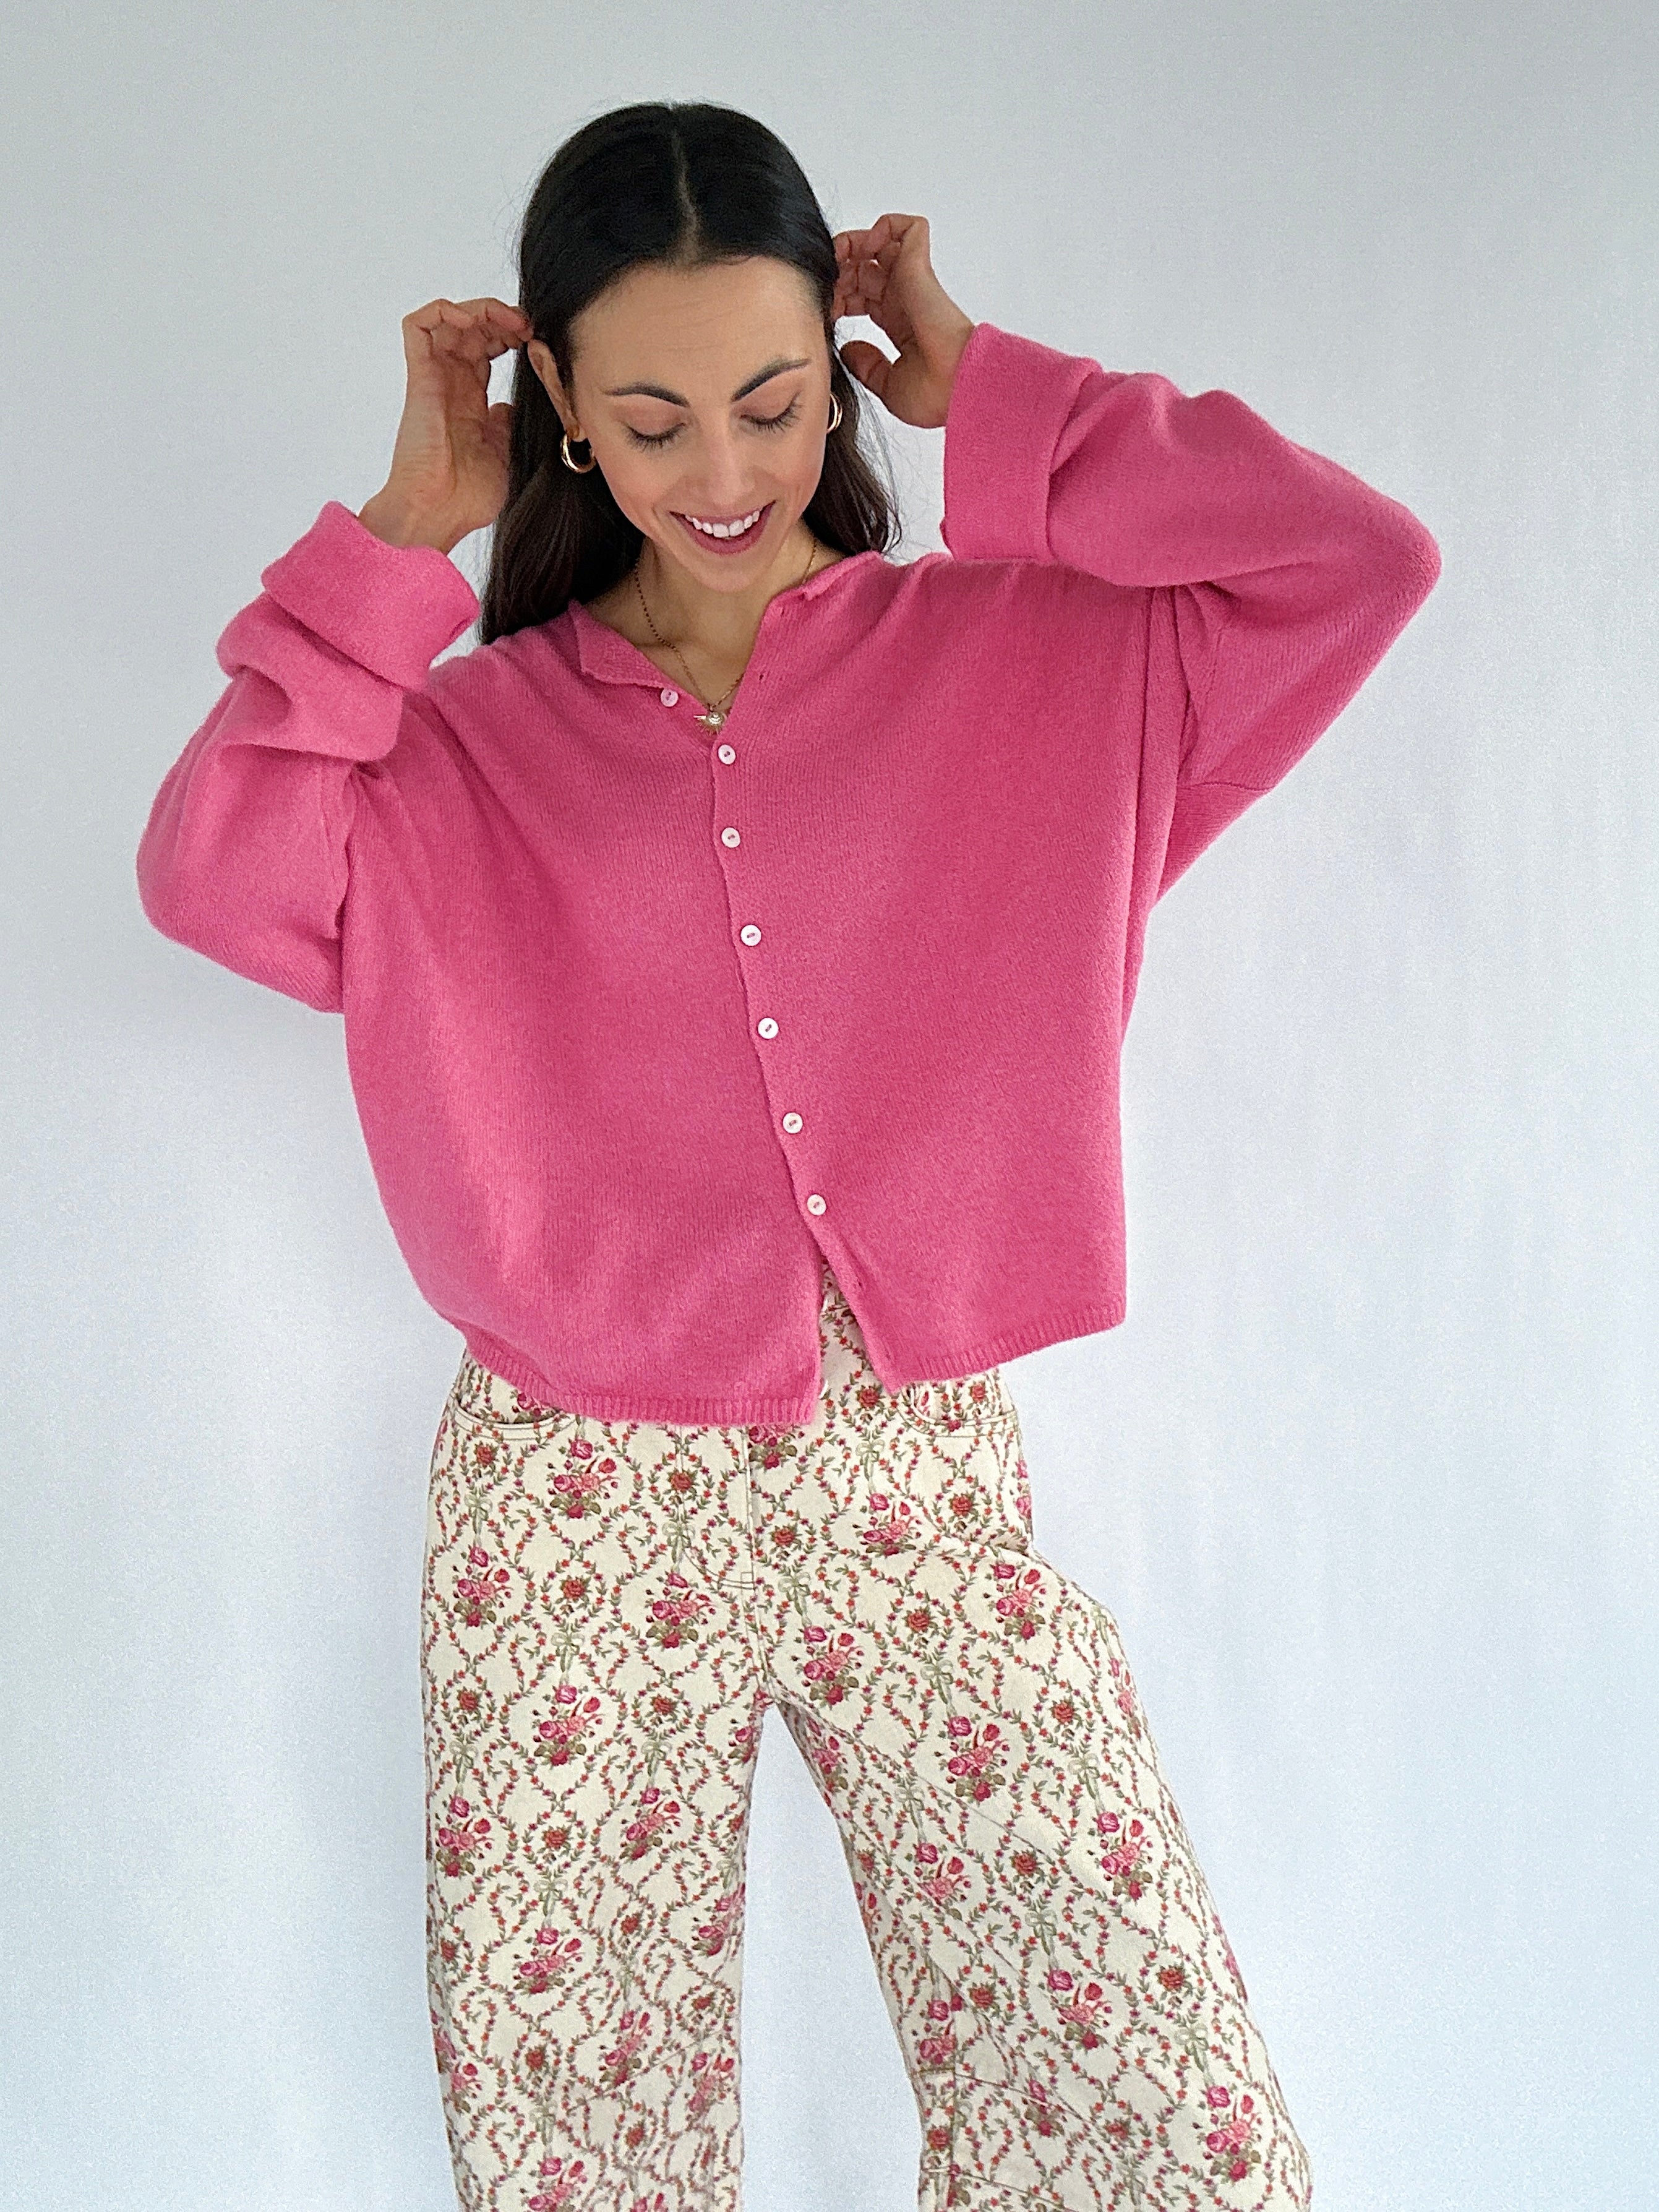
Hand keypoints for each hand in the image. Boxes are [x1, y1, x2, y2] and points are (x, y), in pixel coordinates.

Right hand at [358, 296, 531, 553]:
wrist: (440, 512)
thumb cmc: (468, 496)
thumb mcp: (505, 453)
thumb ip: (508, 424)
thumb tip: (513, 405)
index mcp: (471, 401)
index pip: (488, 350)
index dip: (512, 336)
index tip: (537, 343)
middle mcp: (451, 384)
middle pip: (472, 329)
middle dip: (502, 318)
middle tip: (528, 328)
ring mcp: (434, 378)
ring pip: (450, 319)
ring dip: (481, 309)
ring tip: (509, 321)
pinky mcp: (419, 377)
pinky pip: (418, 326)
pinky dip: (444, 310)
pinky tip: (473, 321)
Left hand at [831, 214, 974, 430]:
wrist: (956, 390)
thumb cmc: (935, 394)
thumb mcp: (887, 385)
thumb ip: (867, 365)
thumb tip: (849, 349)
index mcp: (899, 323)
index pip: (862, 296)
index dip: (839, 297)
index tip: (824, 313)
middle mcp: (905, 299)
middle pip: (864, 269)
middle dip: (838, 271)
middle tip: (823, 286)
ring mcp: (913, 282)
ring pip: (880, 242)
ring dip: (853, 245)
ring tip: (836, 259)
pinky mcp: (919, 268)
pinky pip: (909, 228)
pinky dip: (886, 226)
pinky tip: (865, 246)